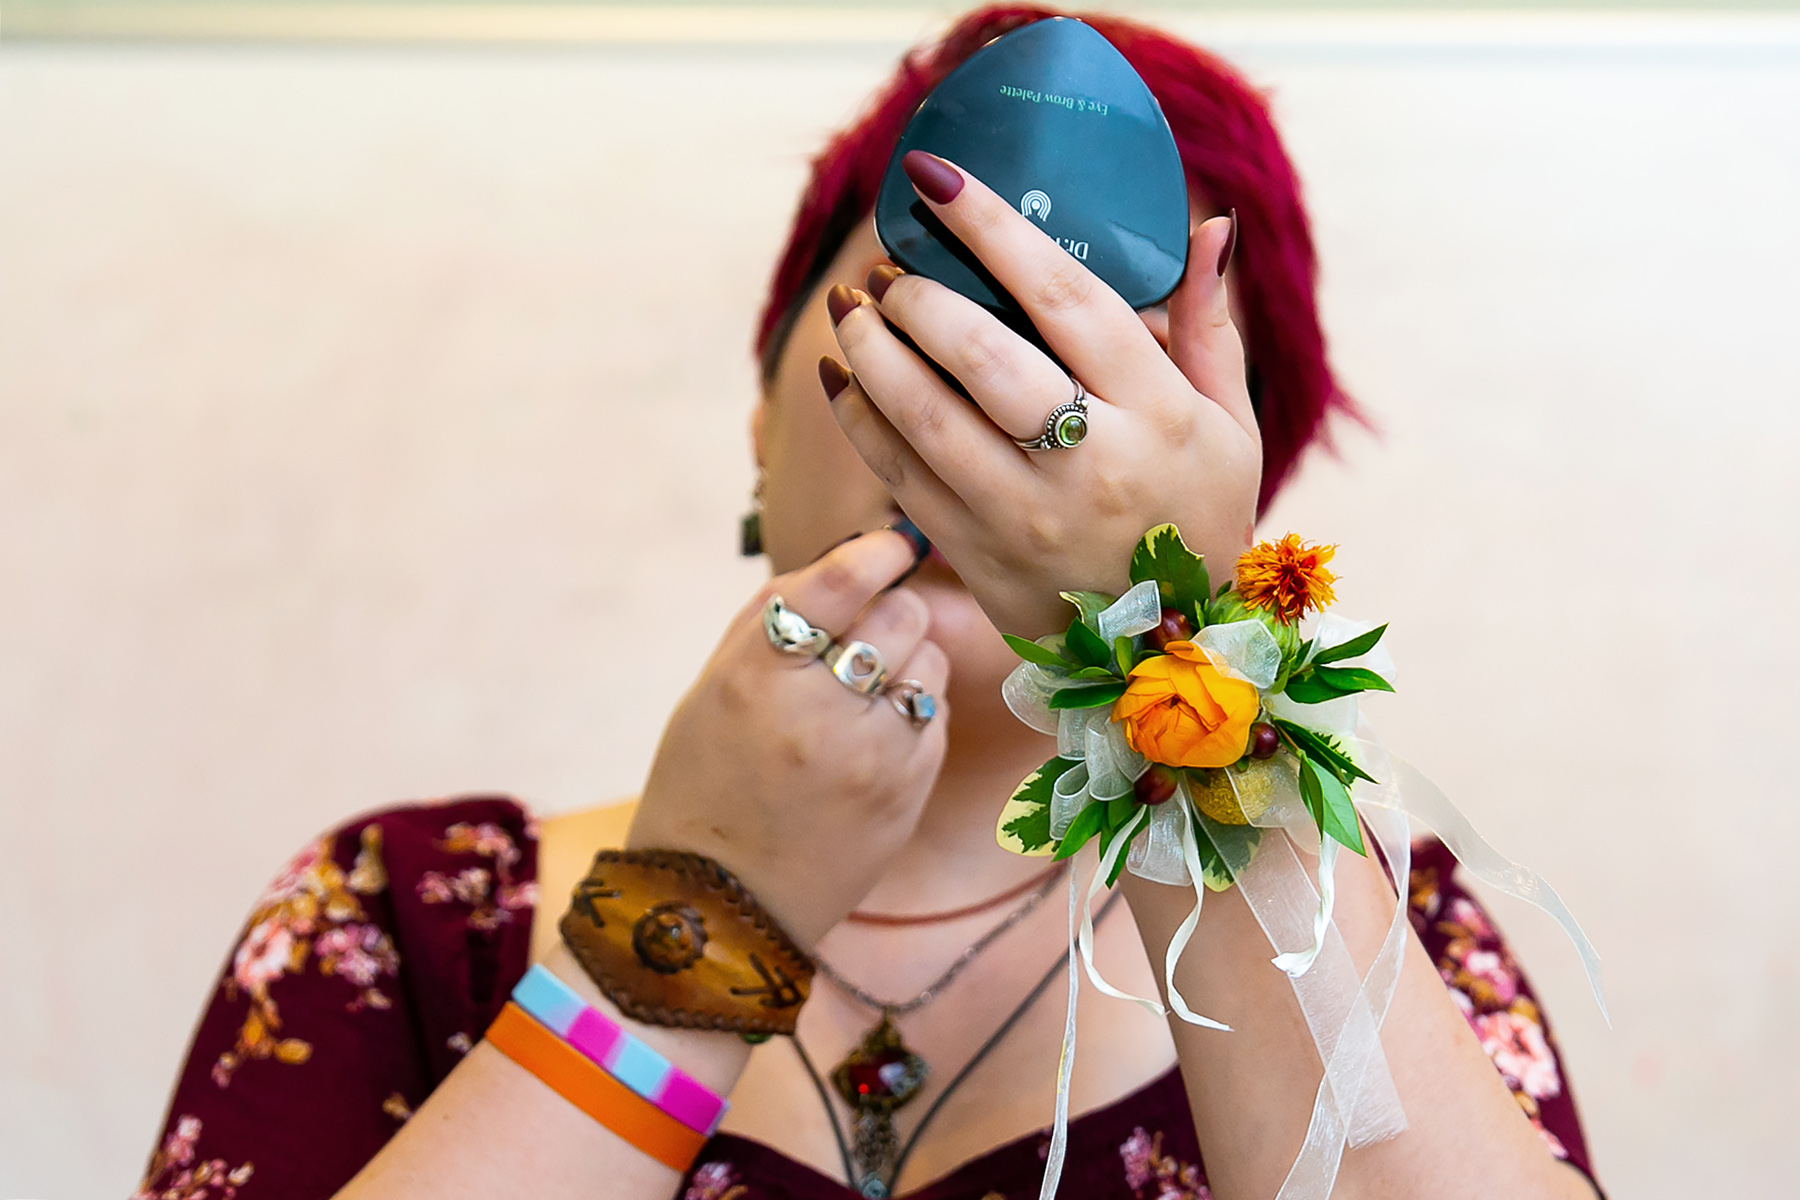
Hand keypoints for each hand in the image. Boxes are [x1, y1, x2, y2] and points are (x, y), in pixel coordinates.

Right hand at [624, 530, 946, 947]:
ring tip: (868, 692)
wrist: (720, 900)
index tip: (893, 545)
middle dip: (890, 614)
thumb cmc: (708, 777)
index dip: (878, 552)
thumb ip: (778, 615)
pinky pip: (936, 718)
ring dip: (909, 663)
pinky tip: (877, 736)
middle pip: (901, 615)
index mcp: (758, 675)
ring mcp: (871, 758)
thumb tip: (858, 557)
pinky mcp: (906, 793)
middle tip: (865, 636)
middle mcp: (819, 713)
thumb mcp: (714, 684)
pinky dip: (916, 713)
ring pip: (930, 664)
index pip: (840, 582)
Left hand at [823, 151, 1260, 636]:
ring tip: (849, 308)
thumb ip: (1211, 326)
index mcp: (1158, 415)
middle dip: (920, 296)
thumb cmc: (1198, 519)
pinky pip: (900, 476)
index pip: (1067, 299)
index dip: (993, 231)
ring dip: (872, 350)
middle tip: (891, 268)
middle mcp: (1091, 465)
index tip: (937, 180)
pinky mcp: (977, 556)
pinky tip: (840, 374)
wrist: (1166, 657)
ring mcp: (1026, 517)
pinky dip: (860, 419)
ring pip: (926, 417)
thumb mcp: (1230, 427)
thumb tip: (1211, 225)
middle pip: (985, 358)